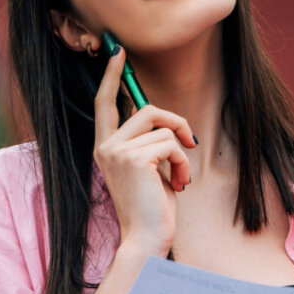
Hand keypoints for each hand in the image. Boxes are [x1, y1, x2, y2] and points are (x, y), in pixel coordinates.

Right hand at [93, 49, 196, 258]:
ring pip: (163, 128)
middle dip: (176, 123)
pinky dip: (182, 163)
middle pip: (147, 109)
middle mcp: (106, 146)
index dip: (111, 76)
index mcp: (106, 148)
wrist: (145, 240)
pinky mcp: (134, 159)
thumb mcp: (148, 170)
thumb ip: (148, 145)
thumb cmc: (151, 210)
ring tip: (179, 178)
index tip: (118, 53)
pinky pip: (171, 144)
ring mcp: (117, 151)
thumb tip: (164, 124)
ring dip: (181, 152)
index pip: (104, 103)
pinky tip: (178, 185)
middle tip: (189, 143)